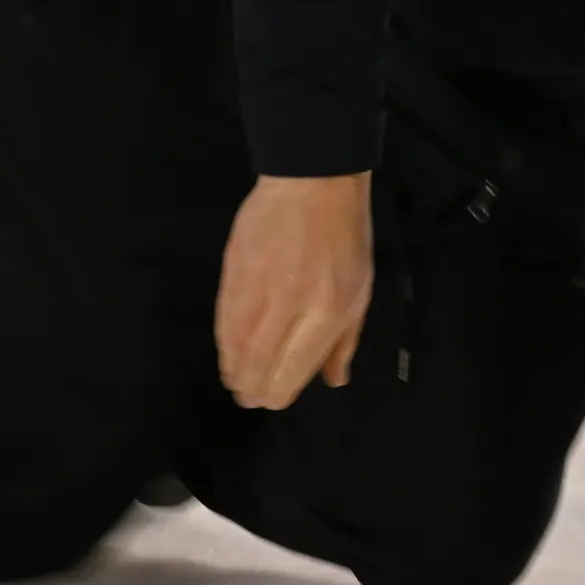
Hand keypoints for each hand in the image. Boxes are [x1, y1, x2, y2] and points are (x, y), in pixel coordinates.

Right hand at [214, 173, 373, 411]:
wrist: (313, 181)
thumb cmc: (345, 238)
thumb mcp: (361, 289)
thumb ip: (345, 339)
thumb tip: (333, 381)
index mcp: (329, 311)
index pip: (293, 368)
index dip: (278, 392)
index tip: (272, 402)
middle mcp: (292, 304)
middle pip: (261, 362)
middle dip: (253, 388)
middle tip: (249, 399)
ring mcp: (260, 285)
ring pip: (236, 344)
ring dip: (234, 370)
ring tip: (236, 382)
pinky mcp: (235, 269)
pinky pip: (224, 319)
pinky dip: (224, 343)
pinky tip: (227, 354)